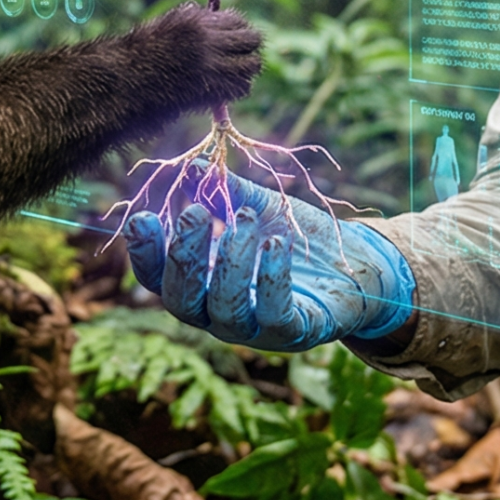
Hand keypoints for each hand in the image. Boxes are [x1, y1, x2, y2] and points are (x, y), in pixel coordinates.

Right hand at [125, 172, 412, 351]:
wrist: (358, 264)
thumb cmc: (297, 238)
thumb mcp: (258, 208)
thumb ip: (225, 193)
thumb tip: (193, 167)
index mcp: (202, 285)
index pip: (158, 279)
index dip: (145, 254)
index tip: (142, 218)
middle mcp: (219, 314)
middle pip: (181, 301)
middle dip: (183, 257)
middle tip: (195, 213)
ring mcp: (256, 329)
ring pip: (225, 310)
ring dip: (231, 263)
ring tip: (247, 220)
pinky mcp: (295, 332)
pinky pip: (275, 315)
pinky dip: (271, 278)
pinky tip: (276, 242)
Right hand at [132, 4, 262, 108]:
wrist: (128, 80)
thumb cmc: (142, 52)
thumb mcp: (166, 25)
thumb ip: (193, 18)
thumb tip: (216, 13)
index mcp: (198, 23)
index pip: (238, 20)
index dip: (238, 29)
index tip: (232, 39)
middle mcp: (209, 42)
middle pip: (252, 40)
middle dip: (248, 48)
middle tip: (239, 57)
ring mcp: (212, 67)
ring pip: (252, 65)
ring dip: (246, 70)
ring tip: (234, 74)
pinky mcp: (212, 90)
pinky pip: (241, 88)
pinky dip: (237, 89)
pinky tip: (225, 89)